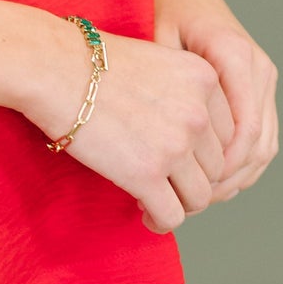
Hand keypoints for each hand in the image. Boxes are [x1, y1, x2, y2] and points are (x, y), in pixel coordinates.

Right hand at [54, 27, 236, 234]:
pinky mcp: (147, 174)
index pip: (228, 133)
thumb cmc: (92, 62)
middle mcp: (198, 113)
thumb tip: (190, 136)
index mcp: (205, 79)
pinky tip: (146, 216)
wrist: (54, 67)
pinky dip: (161, 221)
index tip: (183, 160)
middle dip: (193, 179)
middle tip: (168, 184)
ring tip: (158, 202)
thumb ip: (182, 93)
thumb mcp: (156, 62)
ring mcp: (175, 145)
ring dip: (180, 203)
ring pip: (199, 196)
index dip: (205, 152)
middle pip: (217, 167)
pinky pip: (172, 215)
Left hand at [147, 0, 278, 204]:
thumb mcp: (157, 43)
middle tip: (193, 203)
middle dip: (229, 181)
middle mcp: (258, 68)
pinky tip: (216, 179)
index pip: (245, 131)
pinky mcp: (259, 84)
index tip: (193, 192)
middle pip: (259, 144)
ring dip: (239, 177)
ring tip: (202, 198)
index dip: (223, 170)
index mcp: (236, 57)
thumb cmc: (162, 8)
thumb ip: (167, 89)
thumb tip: (163, 149)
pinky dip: (245, 162)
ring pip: (265, 145)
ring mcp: (264, 76)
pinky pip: (263, 134)